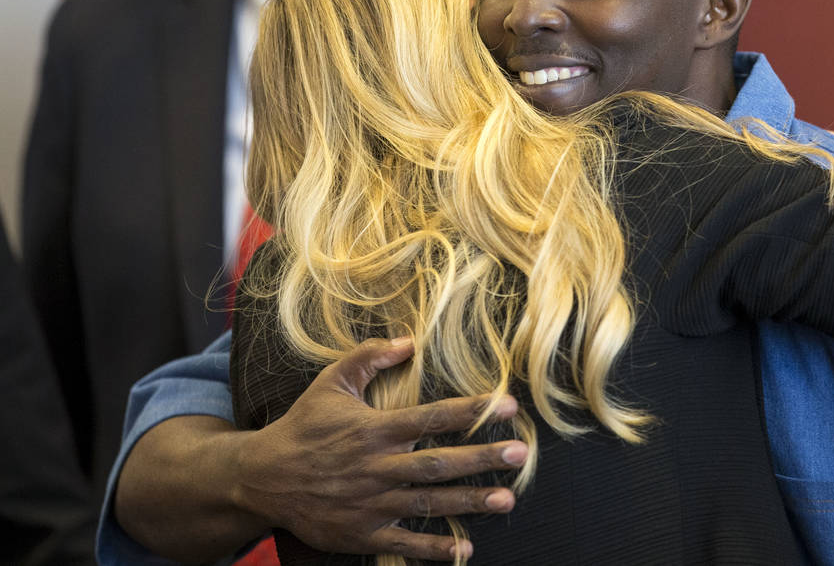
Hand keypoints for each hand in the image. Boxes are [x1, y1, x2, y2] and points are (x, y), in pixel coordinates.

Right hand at [235, 337, 526, 559]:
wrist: (262, 477)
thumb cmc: (303, 425)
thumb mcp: (332, 382)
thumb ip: (369, 357)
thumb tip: (409, 340)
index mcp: (374, 429)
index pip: (432, 418)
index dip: (471, 411)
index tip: (507, 405)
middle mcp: (377, 466)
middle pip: (438, 463)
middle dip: (481, 458)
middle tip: (519, 454)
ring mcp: (370, 503)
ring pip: (428, 502)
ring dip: (469, 501)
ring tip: (507, 499)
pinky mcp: (361, 532)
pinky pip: (403, 541)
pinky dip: (434, 548)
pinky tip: (465, 548)